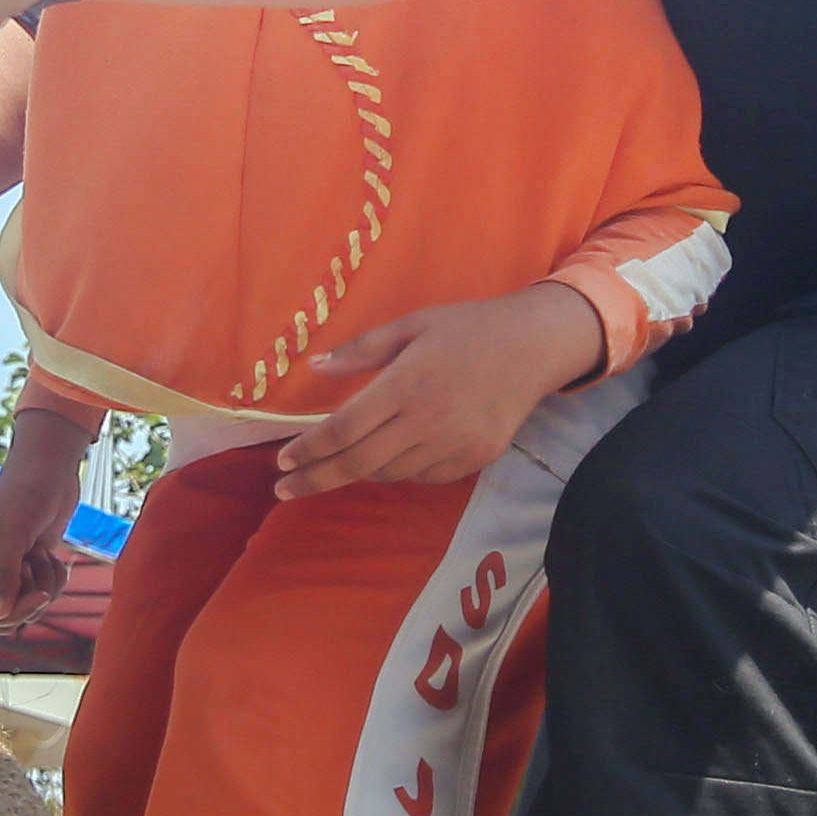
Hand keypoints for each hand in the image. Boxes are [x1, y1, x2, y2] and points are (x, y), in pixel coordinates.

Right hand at [0, 424, 89, 630]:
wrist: (50, 465)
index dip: (14, 612)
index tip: (39, 595)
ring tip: (45, 552)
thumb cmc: (25, 493)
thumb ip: (3, 576)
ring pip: (34, 601)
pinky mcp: (37, 559)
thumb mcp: (12, 534)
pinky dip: (56, 575)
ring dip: (48, 583)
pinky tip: (54, 553)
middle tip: (41, 570)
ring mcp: (16, 565)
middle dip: (33, 599)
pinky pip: (48, 587)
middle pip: (12, 613)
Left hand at [272, 285, 601, 500]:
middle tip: (284, 490)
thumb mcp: (411, 325)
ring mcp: (454, 445)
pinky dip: (398, 472)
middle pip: (359, 463)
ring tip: (335, 466)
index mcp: (406, 384)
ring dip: (358, 472)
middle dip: (316, 480)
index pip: (344, 428)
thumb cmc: (467, 329)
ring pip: (390, 474)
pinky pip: (423, 477)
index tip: (282, 463)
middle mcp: (427, 421)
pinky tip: (389, 457)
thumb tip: (315, 368)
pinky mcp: (474, 459)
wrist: (534, 346)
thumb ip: (361, 350)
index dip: (309, 450)